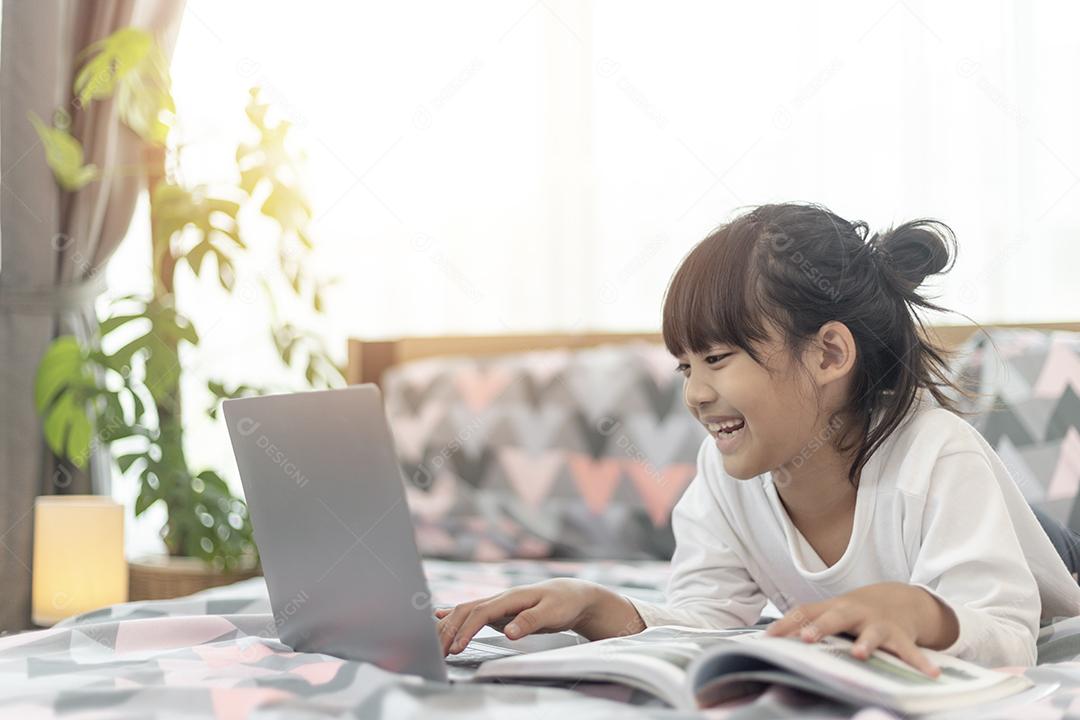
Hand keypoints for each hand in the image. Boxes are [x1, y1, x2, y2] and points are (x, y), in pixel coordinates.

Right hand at [435, 578, 644, 654]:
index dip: (466, 631)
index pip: (480, 613)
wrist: (574, 594)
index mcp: (510, 598)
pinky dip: (453, 615)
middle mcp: (500, 599)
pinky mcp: (499, 611)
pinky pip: (471, 612)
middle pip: (465, 611)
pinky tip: (438, 616)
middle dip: (448, 630)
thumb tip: (509, 632)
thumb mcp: (552, 612)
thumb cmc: (564, 602)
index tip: (456, 649)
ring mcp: (498, 604)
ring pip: (464, 611)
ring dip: (447, 625)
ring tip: (433, 642)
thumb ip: (530, 621)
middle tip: (435, 652)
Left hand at [765, 582, 958, 676]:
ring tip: (861, 654)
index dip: (786, 624)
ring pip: (871, 633)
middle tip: (807, 638)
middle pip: (835, 617)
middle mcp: (854, 612)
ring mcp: (878, 623)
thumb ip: (805, 624)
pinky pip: (911, 650)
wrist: (900, 597)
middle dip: (820, 628)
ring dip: (866, 643)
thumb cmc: (855, 611)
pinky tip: (931, 674)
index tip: (768, 638)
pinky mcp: (901, 635)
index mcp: (833, 608)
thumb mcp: (831, 613)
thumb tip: (769, 639)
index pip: (804, 612)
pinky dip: (921, 662)